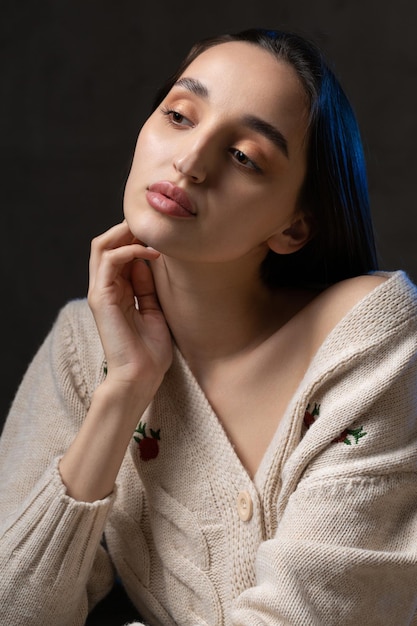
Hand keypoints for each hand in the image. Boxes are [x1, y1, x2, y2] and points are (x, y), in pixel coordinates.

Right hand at [88, 220, 172, 394]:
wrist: (140, 377)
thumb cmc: (150, 352)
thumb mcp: (154, 311)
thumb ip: (147, 287)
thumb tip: (147, 260)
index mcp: (118, 291)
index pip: (119, 251)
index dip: (137, 236)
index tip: (162, 231)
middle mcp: (106, 288)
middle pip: (107, 243)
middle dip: (129, 228)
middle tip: (154, 224)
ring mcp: (101, 291)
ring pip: (102, 245)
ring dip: (126, 233)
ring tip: (151, 233)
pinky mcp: (101, 297)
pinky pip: (109, 261)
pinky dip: (130, 250)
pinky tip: (151, 253)